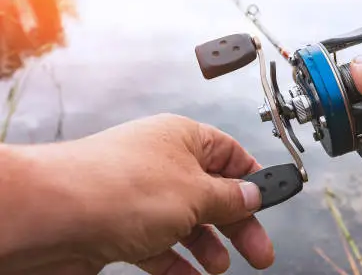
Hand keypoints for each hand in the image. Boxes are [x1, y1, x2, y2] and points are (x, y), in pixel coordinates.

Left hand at [1, 114, 272, 274]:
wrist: (52, 216)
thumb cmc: (121, 188)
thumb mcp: (195, 193)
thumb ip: (229, 198)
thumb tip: (253, 194)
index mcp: (182, 138)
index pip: (229, 154)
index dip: (252, 179)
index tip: (271, 202)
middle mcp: (161, 163)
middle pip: (212, 193)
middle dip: (237, 224)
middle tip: (258, 252)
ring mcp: (140, 195)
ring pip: (185, 221)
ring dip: (205, 246)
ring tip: (218, 267)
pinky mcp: (119, 225)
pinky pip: (157, 244)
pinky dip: (175, 262)